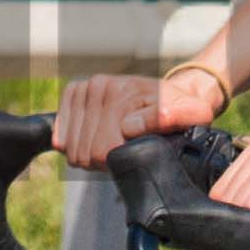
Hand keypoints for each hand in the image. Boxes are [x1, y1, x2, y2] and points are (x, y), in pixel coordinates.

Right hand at [46, 63, 226, 164]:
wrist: (173, 93)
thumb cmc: (181, 110)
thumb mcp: (190, 114)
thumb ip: (169, 118)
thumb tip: (129, 125)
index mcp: (123, 94)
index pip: (102, 150)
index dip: (116, 164)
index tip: (131, 158)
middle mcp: (100, 86)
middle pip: (84, 150)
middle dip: (101, 161)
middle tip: (121, 154)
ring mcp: (86, 87)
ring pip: (70, 146)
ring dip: (88, 154)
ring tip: (110, 147)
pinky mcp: (75, 91)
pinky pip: (59, 132)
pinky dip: (72, 143)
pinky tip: (92, 140)